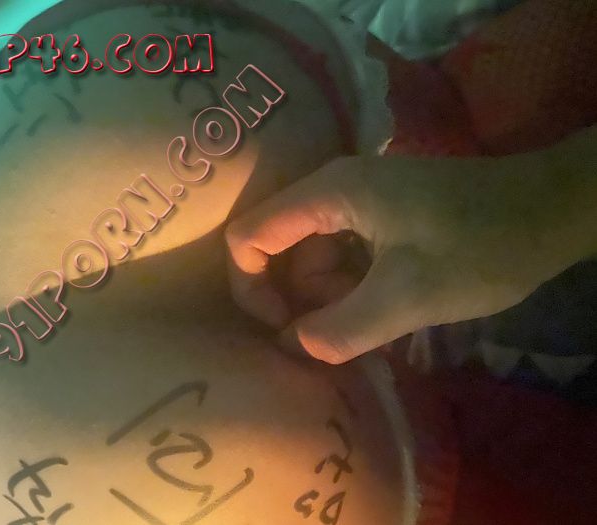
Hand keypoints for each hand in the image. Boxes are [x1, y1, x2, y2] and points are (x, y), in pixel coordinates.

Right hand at [225, 144, 595, 363]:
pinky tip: (384, 308)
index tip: (282, 329)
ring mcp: (358, 199)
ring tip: (375, 321)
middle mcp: (332, 188)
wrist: (553, 210)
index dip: (251, 288)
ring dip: (332, 297)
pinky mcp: (380, 212)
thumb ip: (340, 329)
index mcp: (328, 194)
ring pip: (314, 257)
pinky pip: (344, 253)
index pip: (249, 237)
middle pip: (280, 250)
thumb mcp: (408, 298)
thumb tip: (294, 346)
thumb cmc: (479, 247)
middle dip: (300, 299)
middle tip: (339, 334)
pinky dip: (353, 286)